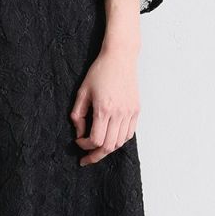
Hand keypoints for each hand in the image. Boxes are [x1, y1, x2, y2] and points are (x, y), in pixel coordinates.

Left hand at [70, 46, 139, 165]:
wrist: (120, 58)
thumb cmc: (99, 72)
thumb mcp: (82, 91)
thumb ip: (78, 114)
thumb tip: (79, 132)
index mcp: (104, 109)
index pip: (96, 140)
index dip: (85, 146)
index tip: (78, 141)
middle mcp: (119, 113)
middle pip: (109, 146)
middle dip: (96, 155)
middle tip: (86, 157)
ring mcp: (130, 113)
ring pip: (120, 142)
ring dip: (108, 149)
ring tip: (98, 149)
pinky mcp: (136, 110)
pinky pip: (129, 133)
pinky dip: (119, 140)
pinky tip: (111, 138)